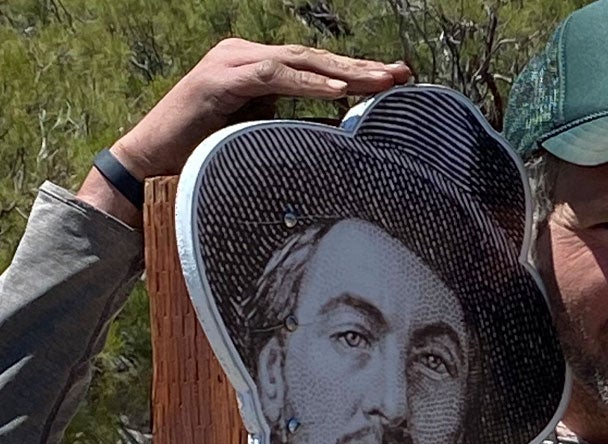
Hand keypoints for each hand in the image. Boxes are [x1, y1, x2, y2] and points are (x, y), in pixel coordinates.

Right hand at [83, 39, 409, 222]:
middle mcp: (245, 58)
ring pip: (298, 61)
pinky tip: (338, 90)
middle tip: (403, 74)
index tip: (400, 82)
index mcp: (259, 70)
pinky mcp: (217, 80)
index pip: (317, 67)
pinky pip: (270, 76)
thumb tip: (348, 138)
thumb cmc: (207, 158)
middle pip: (314, 59)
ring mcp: (229, 63)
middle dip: (361, 67)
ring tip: (381, 81)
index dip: (358, 73)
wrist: (150, 168)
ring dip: (342, 71)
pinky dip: (307, 82)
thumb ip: (299, 129)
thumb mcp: (264, 138)